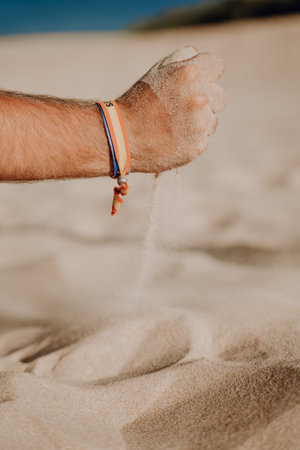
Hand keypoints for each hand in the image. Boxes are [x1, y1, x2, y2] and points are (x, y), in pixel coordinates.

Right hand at [117, 46, 226, 172]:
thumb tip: (197, 54)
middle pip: (221, 98)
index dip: (207, 74)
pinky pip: (202, 140)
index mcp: (189, 73)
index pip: (217, 67)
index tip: (197, 83)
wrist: (122, 137)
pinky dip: (190, 141)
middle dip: (207, 101)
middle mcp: (199, 97)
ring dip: (198, 123)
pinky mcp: (198, 146)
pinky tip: (173, 140)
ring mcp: (200, 124)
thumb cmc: (137, 103)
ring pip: (212, 121)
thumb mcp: (155, 72)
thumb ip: (181, 59)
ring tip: (173, 127)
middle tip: (183, 109)